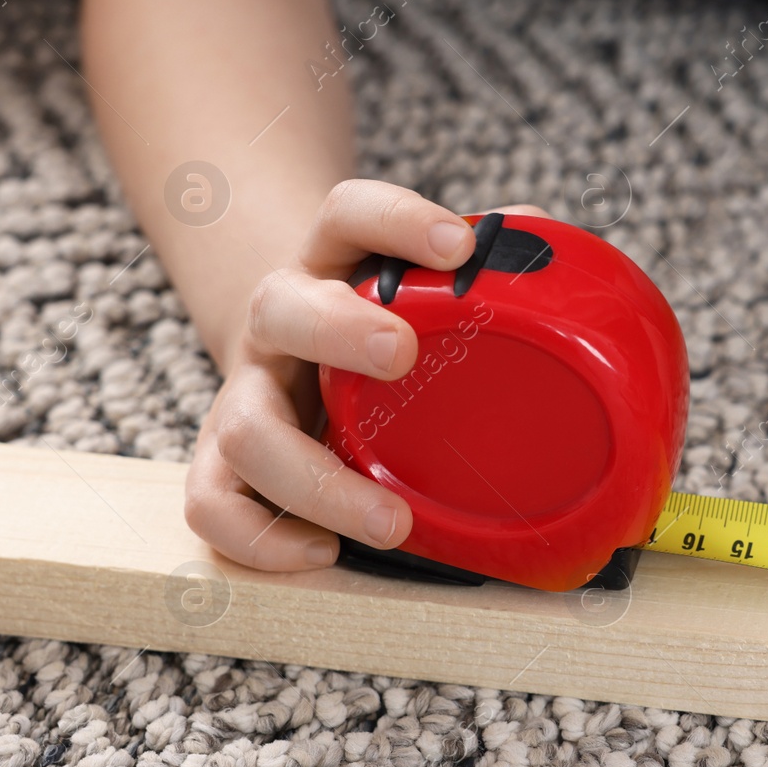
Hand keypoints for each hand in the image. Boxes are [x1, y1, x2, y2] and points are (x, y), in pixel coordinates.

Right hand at [186, 180, 546, 569]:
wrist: (294, 352)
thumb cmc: (386, 323)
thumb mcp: (426, 286)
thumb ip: (491, 270)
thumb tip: (553, 250)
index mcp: (332, 263)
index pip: (349, 213)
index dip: (397, 219)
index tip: (459, 247)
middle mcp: (279, 321)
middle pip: (281, 307)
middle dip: (338, 329)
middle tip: (402, 354)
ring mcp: (246, 393)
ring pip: (245, 429)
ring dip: (316, 479)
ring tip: (392, 521)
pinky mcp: (223, 461)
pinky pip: (214, 504)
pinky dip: (262, 538)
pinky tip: (326, 553)